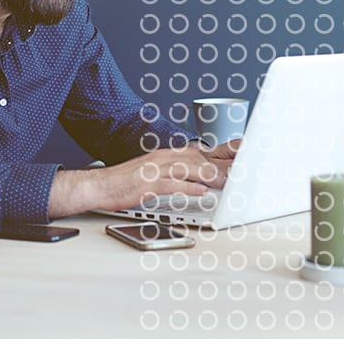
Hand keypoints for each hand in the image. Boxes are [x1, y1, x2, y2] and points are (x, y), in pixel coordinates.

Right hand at [47, 141, 235, 217]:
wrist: (100, 185)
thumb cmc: (126, 182)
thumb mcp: (156, 174)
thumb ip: (179, 176)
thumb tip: (201, 182)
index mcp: (167, 155)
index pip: (201, 151)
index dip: (223, 151)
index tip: (243, 154)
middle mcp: (164, 158)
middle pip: (199, 158)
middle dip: (222, 163)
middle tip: (243, 169)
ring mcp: (155, 170)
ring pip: (189, 169)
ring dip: (209, 175)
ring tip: (228, 181)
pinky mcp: (147, 183)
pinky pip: (171, 184)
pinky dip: (188, 188)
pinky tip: (201, 192)